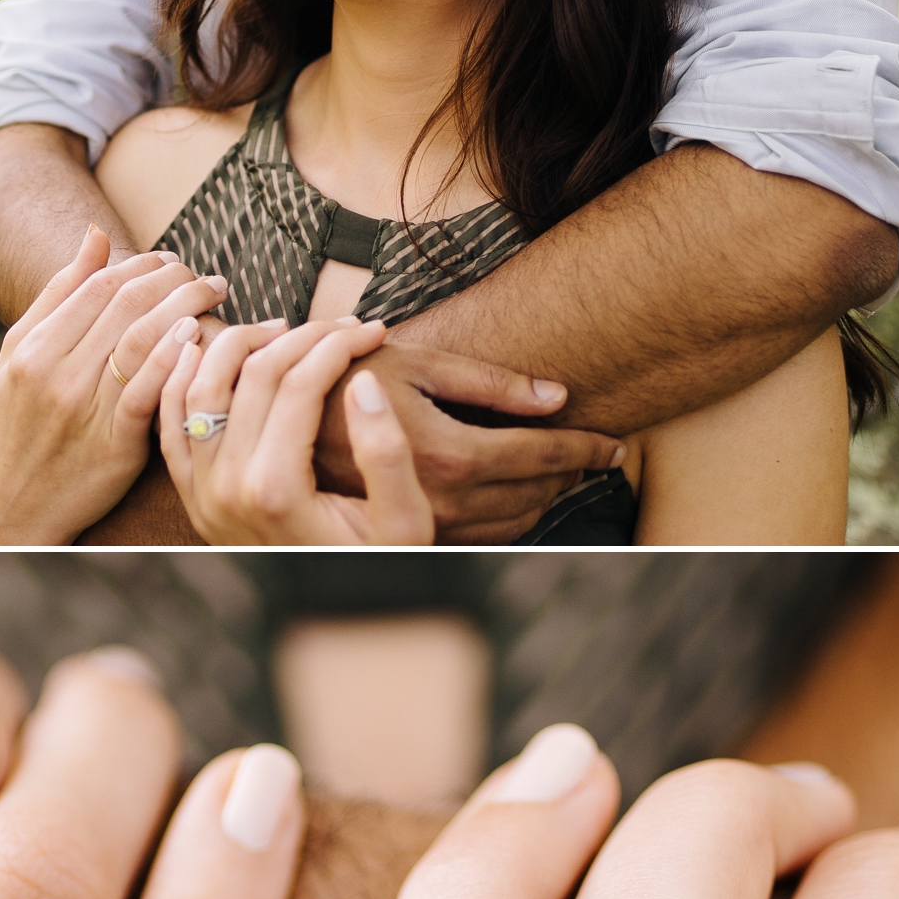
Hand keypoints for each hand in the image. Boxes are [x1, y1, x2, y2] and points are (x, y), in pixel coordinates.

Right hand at [0, 227, 227, 542]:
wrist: (9, 506)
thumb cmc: (16, 425)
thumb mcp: (19, 356)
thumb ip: (58, 295)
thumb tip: (97, 236)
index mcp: (34, 347)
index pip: (100, 286)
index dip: (143, 264)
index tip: (171, 259)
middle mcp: (57, 374)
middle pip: (126, 306)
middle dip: (173, 279)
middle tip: (204, 275)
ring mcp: (85, 410)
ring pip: (142, 340)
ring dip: (185, 307)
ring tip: (213, 295)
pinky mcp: (113, 445)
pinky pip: (148, 392)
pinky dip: (174, 358)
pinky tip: (198, 336)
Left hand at [159, 314, 434, 544]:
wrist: (330, 612)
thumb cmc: (376, 566)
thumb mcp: (405, 522)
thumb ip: (386, 453)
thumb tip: (362, 381)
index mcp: (277, 490)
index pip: (300, 382)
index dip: (339, 343)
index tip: (374, 329)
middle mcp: (227, 487)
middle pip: (252, 374)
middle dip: (301, 334)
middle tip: (338, 324)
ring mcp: (201, 491)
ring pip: (200, 385)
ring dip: (236, 342)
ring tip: (281, 327)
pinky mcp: (190, 494)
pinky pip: (171, 419)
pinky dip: (183, 375)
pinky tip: (207, 347)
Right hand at [307, 340, 624, 542]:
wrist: (282, 419)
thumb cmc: (350, 374)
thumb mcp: (419, 362)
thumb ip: (493, 382)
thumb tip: (558, 396)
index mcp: (451, 452)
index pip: (543, 455)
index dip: (587, 448)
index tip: (616, 444)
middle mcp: (444, 498)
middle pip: (536, 492)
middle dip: (575, 473)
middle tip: (602, 455)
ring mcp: (427, 522)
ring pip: (514, 522)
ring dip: (550, 498)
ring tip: (570, 474)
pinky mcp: (411, 533)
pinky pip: (483, 536)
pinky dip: (515, 518)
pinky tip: (524, 497)